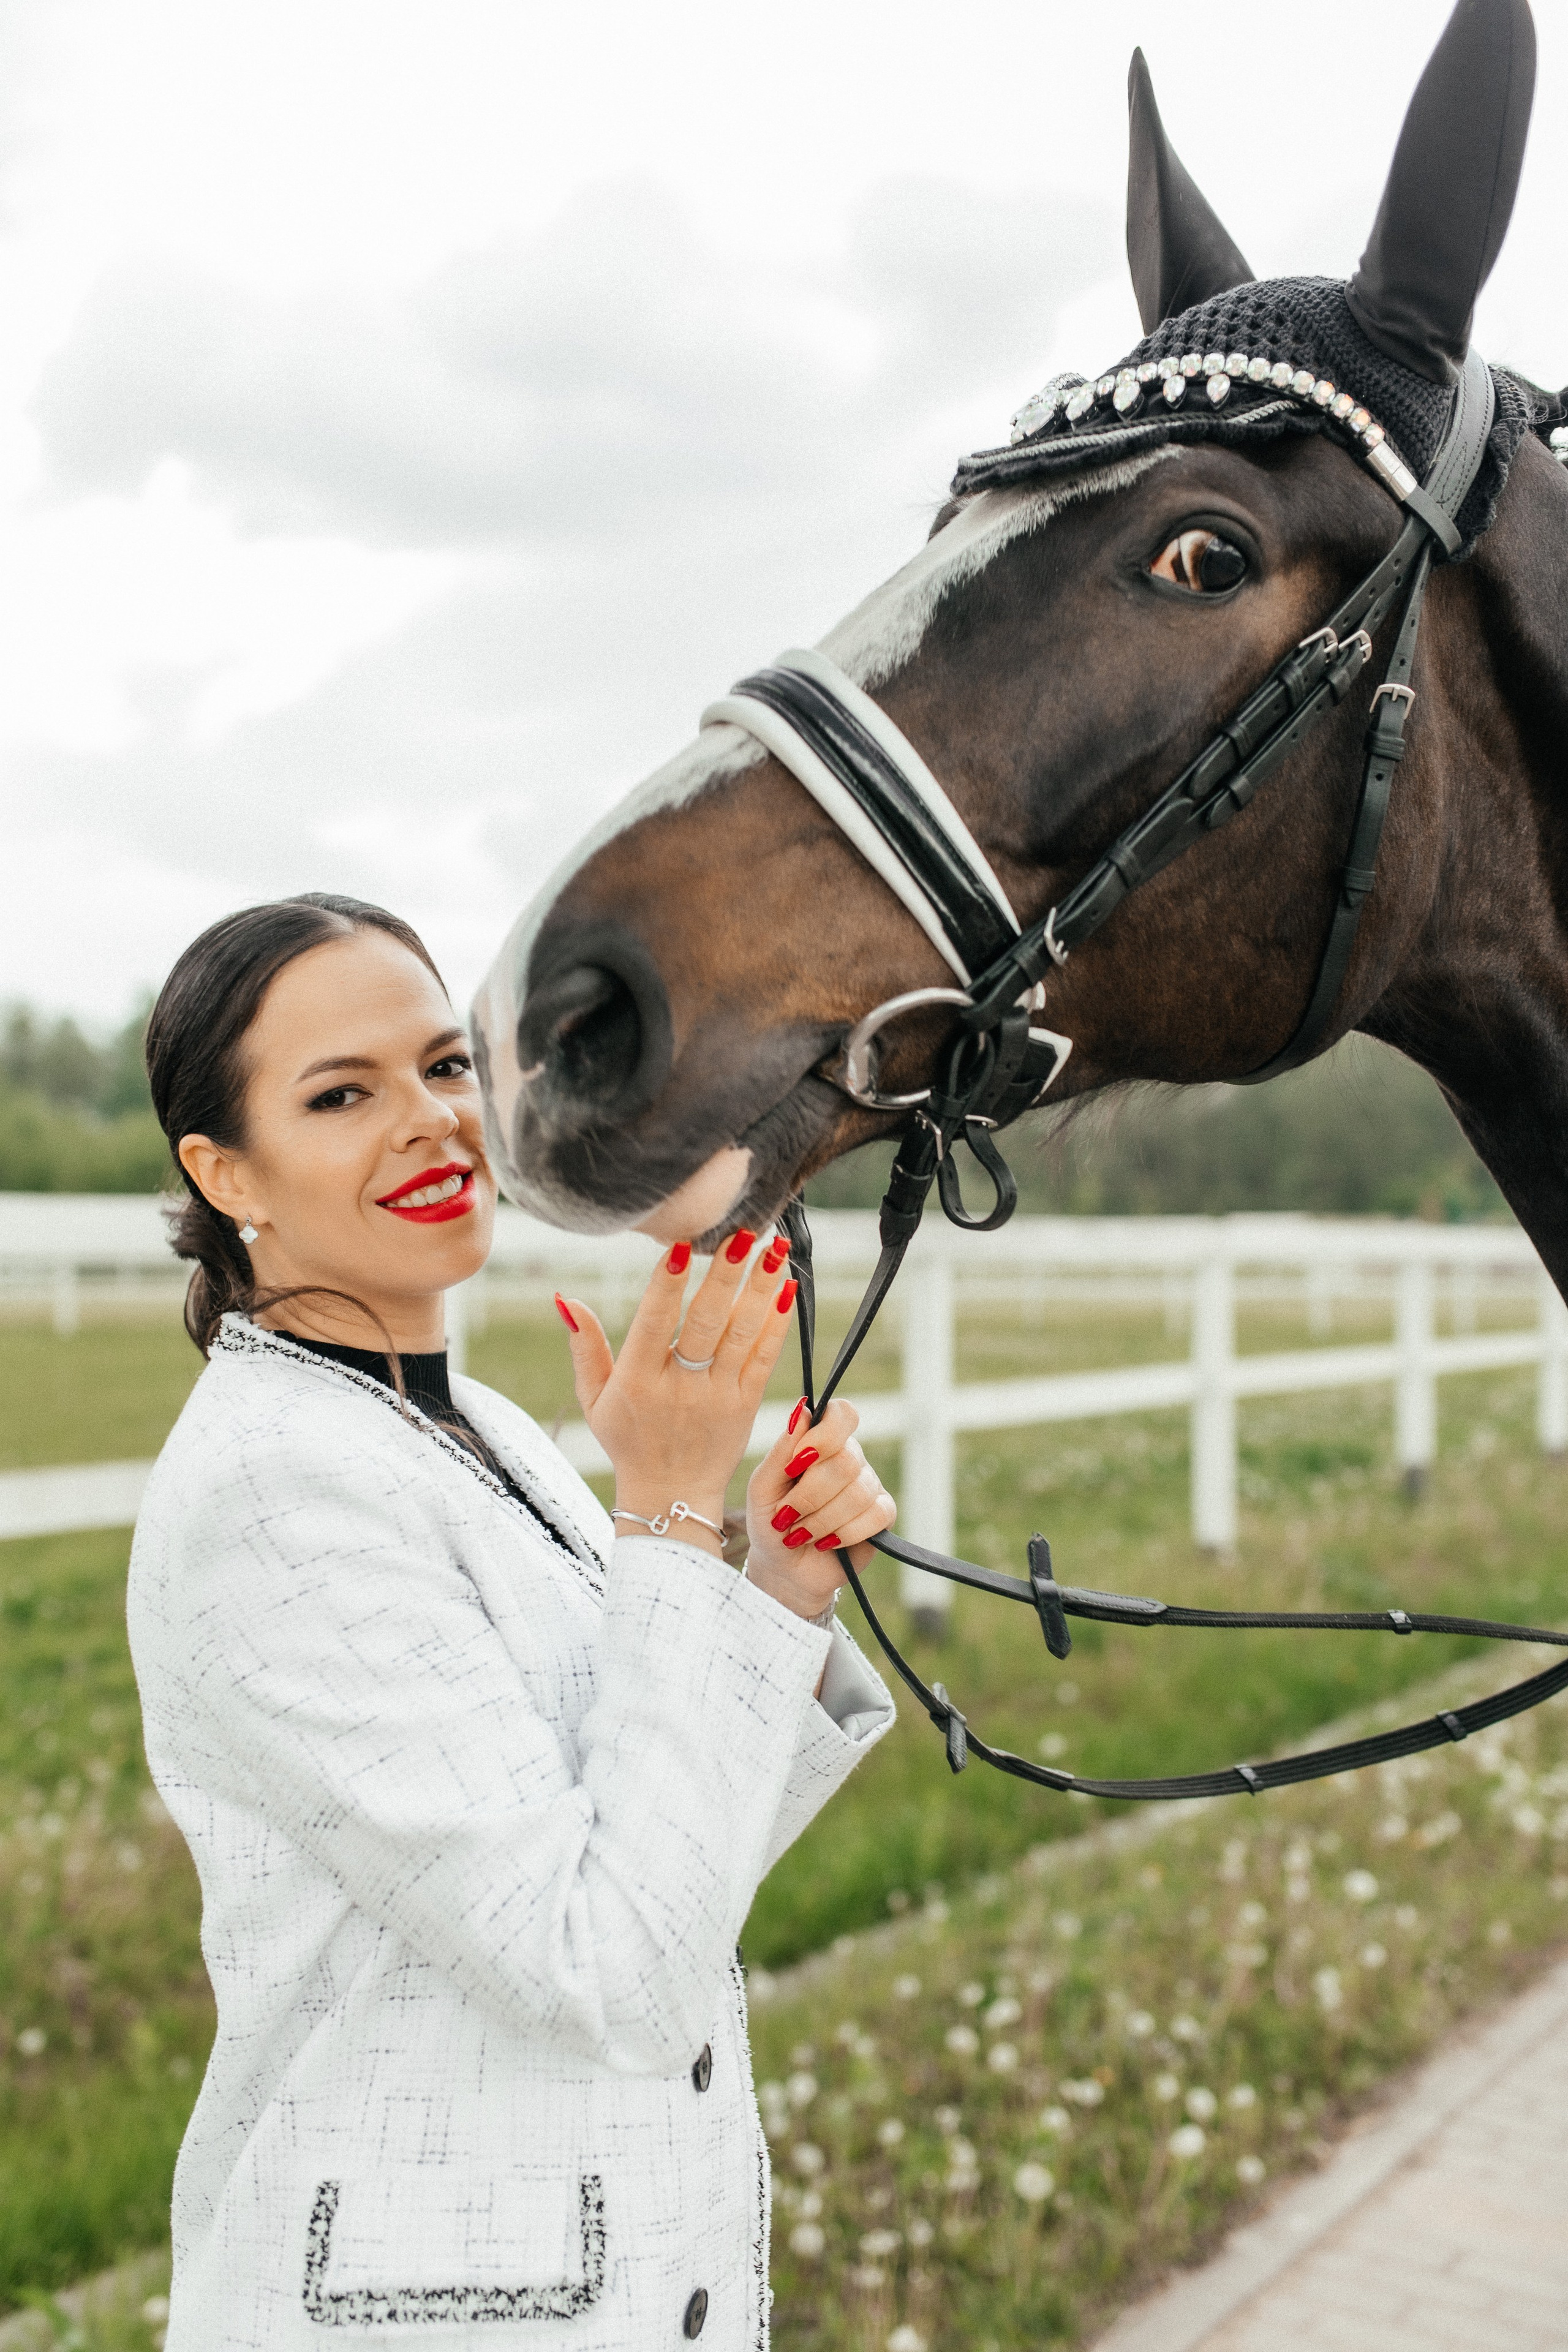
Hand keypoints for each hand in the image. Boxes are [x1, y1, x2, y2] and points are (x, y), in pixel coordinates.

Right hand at [555, 1232, 795, 1553]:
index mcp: (638, 1381)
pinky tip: (786, 1289)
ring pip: (743, 1334)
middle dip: (725, 1275)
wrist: (672, 1498)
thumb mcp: (595, 1400)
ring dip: (760, 1288)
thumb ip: (585, 1347)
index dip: (667, 1284)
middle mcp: (681, 1387)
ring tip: (775, 1247)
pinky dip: (776, 1323)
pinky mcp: (747, 1405)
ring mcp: (719, 1396)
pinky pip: (764, 1358)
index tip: (682, 1245)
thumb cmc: (628, 1441)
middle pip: (706, 1323)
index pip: (654, 1323)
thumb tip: (566, 1298)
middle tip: (741, 1233)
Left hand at [744, 1401, 896, 1619]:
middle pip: (846, 1461)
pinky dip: (844, 1533)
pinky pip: (876, 1515)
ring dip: (821, 1520)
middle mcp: (850, 1457)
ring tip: (800, 1534)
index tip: (794, 1466)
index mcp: (821, 1441)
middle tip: (785, 1516)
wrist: (784, 1568)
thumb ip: (781, 1450)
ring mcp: (869, 1485)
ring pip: (858, 1493)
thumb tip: (802, 1409)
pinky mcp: (882, 1515)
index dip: (823, 1437)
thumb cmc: (770, 1521)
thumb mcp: (763, 1487)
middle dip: (809, 1496)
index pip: (841, 1414)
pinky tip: (826, 1542)